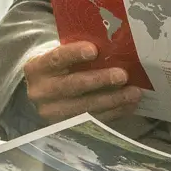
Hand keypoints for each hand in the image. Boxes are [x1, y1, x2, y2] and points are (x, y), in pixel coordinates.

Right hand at [24, 41, 142, 123]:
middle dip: (100, 81)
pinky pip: (93, 121)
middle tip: (122, 75)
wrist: (44, 89)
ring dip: (112, 100)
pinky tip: (129, 105)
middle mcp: (40, 92)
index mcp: (37, 68)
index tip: (94, 50)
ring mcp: (52, 113)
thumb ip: (78, 49)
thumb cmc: (60, 64)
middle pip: (72, 86)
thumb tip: (113, 44)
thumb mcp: (61, 53)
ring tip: (134, 93)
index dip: (74, 54)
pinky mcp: (65, 127)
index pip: (55, 58)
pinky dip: (113, 112)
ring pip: (85, 108)